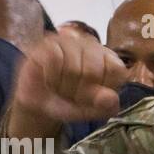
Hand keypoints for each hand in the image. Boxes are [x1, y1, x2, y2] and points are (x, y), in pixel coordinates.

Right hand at [8, 29, 127, 137]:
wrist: (37, 102)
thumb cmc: (68, 102)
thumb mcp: (88, 112)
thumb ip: (104, 107)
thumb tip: (111, 98)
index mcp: (110, 60)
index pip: (115, 71)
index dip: (101, 90)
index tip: (91, 99)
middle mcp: (93, 46)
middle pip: (92, 71)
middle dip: (79, 93)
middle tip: (71, 97)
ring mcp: (71, 42)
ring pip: (72, 67)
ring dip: (62, 88)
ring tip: (59, 89)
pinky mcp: (49, 43)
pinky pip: (54, 60)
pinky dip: (50, 78)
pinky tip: (49, 80)